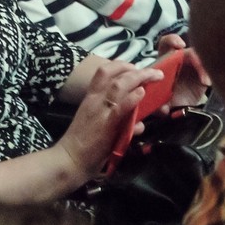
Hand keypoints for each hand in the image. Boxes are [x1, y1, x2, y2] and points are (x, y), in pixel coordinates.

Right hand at [55, 63, 156, 182]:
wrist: (70, 159)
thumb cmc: (81, 143)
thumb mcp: (96, 123)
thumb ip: (116, 119)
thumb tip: (138, 123)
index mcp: (90, 97)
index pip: (103, 72)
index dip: (121, 65)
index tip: (135, 67)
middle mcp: (94, 99)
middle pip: (115, 75)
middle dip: (137, 70)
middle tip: (154, 71)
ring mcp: (100, 111)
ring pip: (119, 86)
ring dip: (139, 78)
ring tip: (154, 76)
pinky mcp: (106, 125)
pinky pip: (120, 107)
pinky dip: (132, 98)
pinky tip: (141, 93)